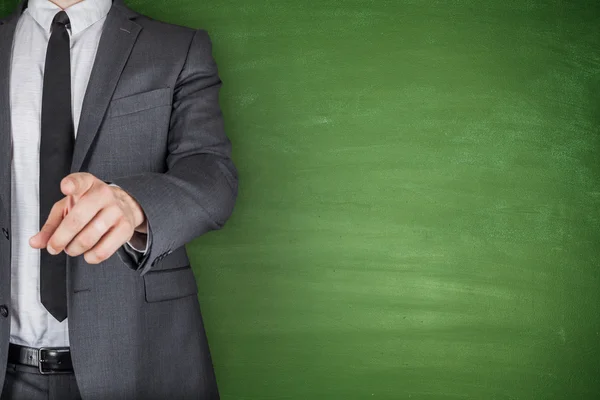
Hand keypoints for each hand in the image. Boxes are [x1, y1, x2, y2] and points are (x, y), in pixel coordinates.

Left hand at [29, 172, 146, 263]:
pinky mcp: (126, 228)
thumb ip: (51, 225)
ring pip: (88, 239)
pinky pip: (103, 251)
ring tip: (72, 248)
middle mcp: (104, 195)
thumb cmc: (90, 206)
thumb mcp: (68, 208)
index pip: (79, 181)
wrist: (124, 206)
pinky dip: (90, 257)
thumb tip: (36, 242)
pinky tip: (88, 252)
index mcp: (87, 184)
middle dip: (59, 240)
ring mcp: (117, 211)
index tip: (66, 188)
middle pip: (76, 220)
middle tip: (55, 246)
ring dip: (74, 249)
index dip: (71, 184)